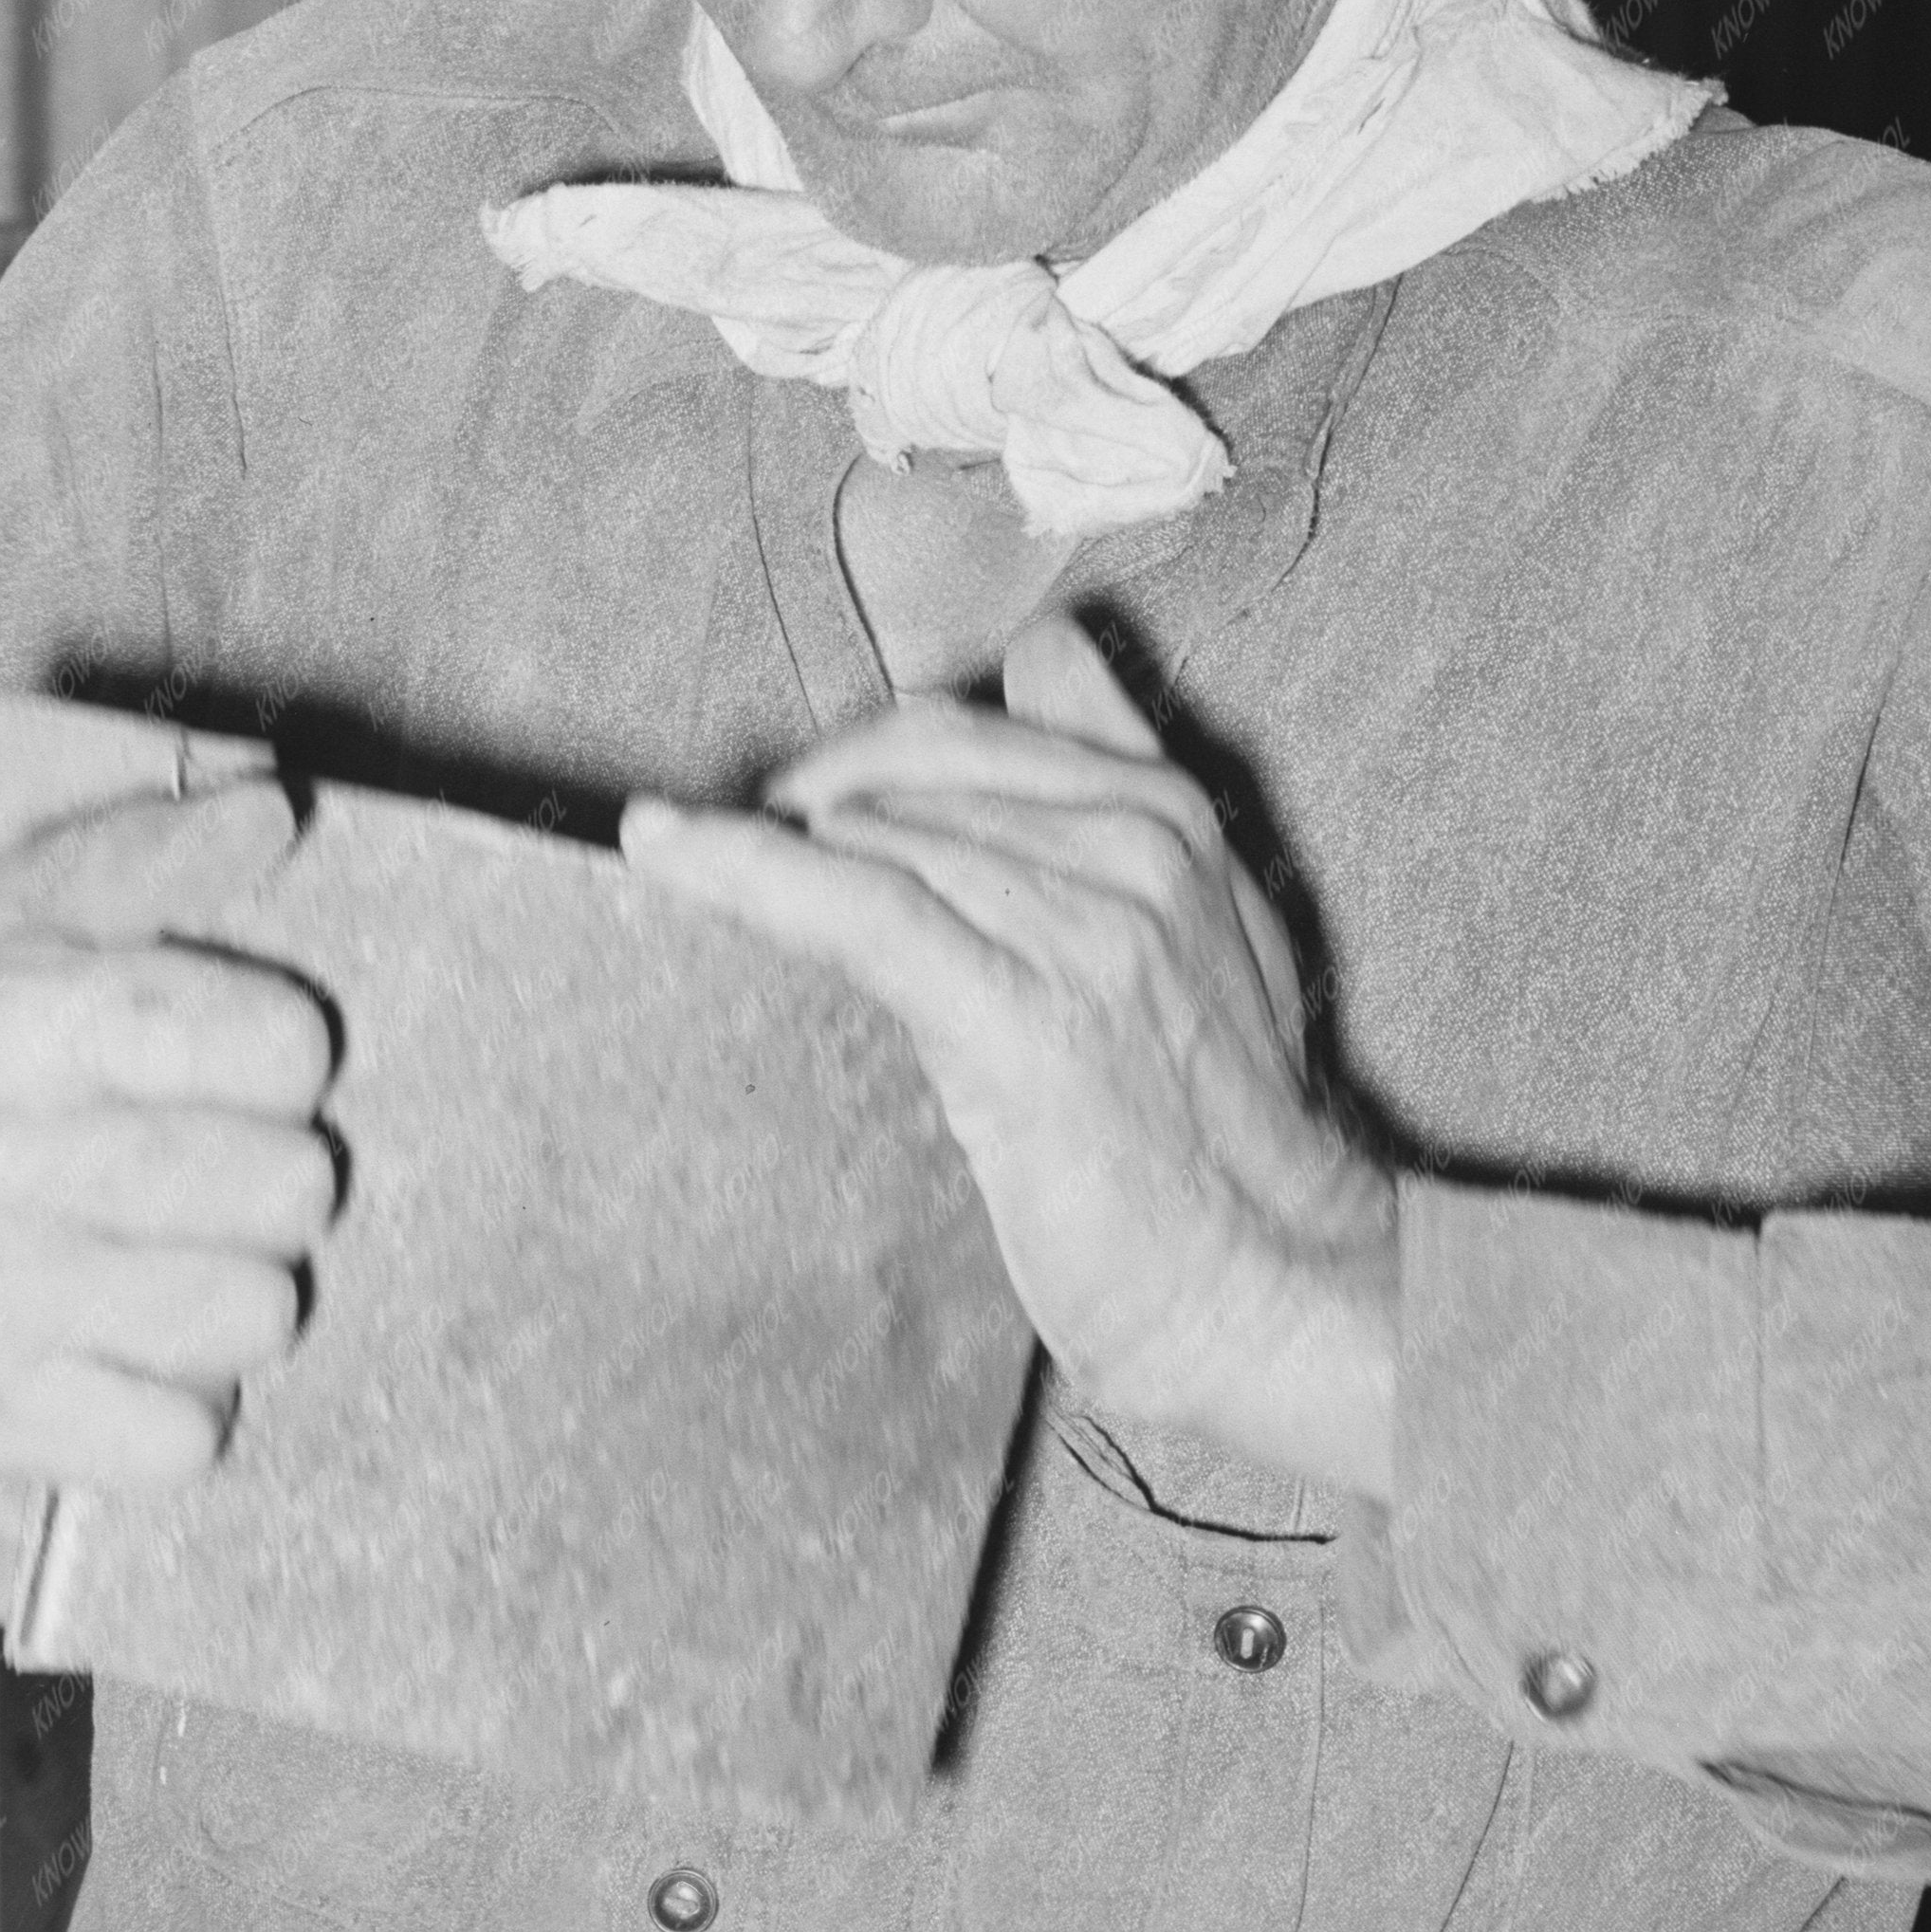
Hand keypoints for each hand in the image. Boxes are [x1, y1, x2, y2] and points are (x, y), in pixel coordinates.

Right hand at [0, 773, 341, 1497]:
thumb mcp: (21, 926)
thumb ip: (153, 857)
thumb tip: (277, 808)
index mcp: (6, 1019)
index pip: (279, 1048)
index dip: (284, 1059)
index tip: (241, 1072)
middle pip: (286, 1188)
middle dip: (275, 1184)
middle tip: (212, 1180)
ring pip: (253, 1314)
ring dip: (240, 1296)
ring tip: (175, 1263)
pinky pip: (185, 1437)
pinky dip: (180, 1407)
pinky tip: (125, 1351)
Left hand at [620, 616, 1399, 1499]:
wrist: (1265, 1279)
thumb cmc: (1214, 1131)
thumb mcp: (1204, 923)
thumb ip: (1121, 778)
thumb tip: (1046, 652)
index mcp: (1169, 819)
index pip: (971, 727)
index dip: (871, 764)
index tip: (813, 814)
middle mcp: (1133, 851)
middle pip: (909, 770)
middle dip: (815, 808)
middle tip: (755, 866)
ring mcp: (1080, 930)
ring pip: (878, 835)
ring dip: (773, 851)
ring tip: (703, 872)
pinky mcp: (1016, 1016)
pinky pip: (855, 907)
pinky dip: (744, 870)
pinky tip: (666, 848)